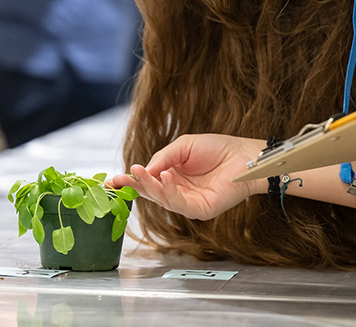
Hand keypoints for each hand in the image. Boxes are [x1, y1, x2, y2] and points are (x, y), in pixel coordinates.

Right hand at [108, 134, 263, 220]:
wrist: (244, 155)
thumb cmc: (217, 148)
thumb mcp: (184, 146)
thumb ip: (163, 157)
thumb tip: (144, 169)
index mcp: (172, 176)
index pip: (147, 181)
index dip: (130, 181)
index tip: (111, 180)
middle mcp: (177, 191)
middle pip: (151, 193)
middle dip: (134, 186)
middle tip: (119, 179)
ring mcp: (188, 202)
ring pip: (162, 199)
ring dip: (149, 186)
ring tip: (140, 173)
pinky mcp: (200, 210)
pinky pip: (180, 203)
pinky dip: (170, 190)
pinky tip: (166, 176)